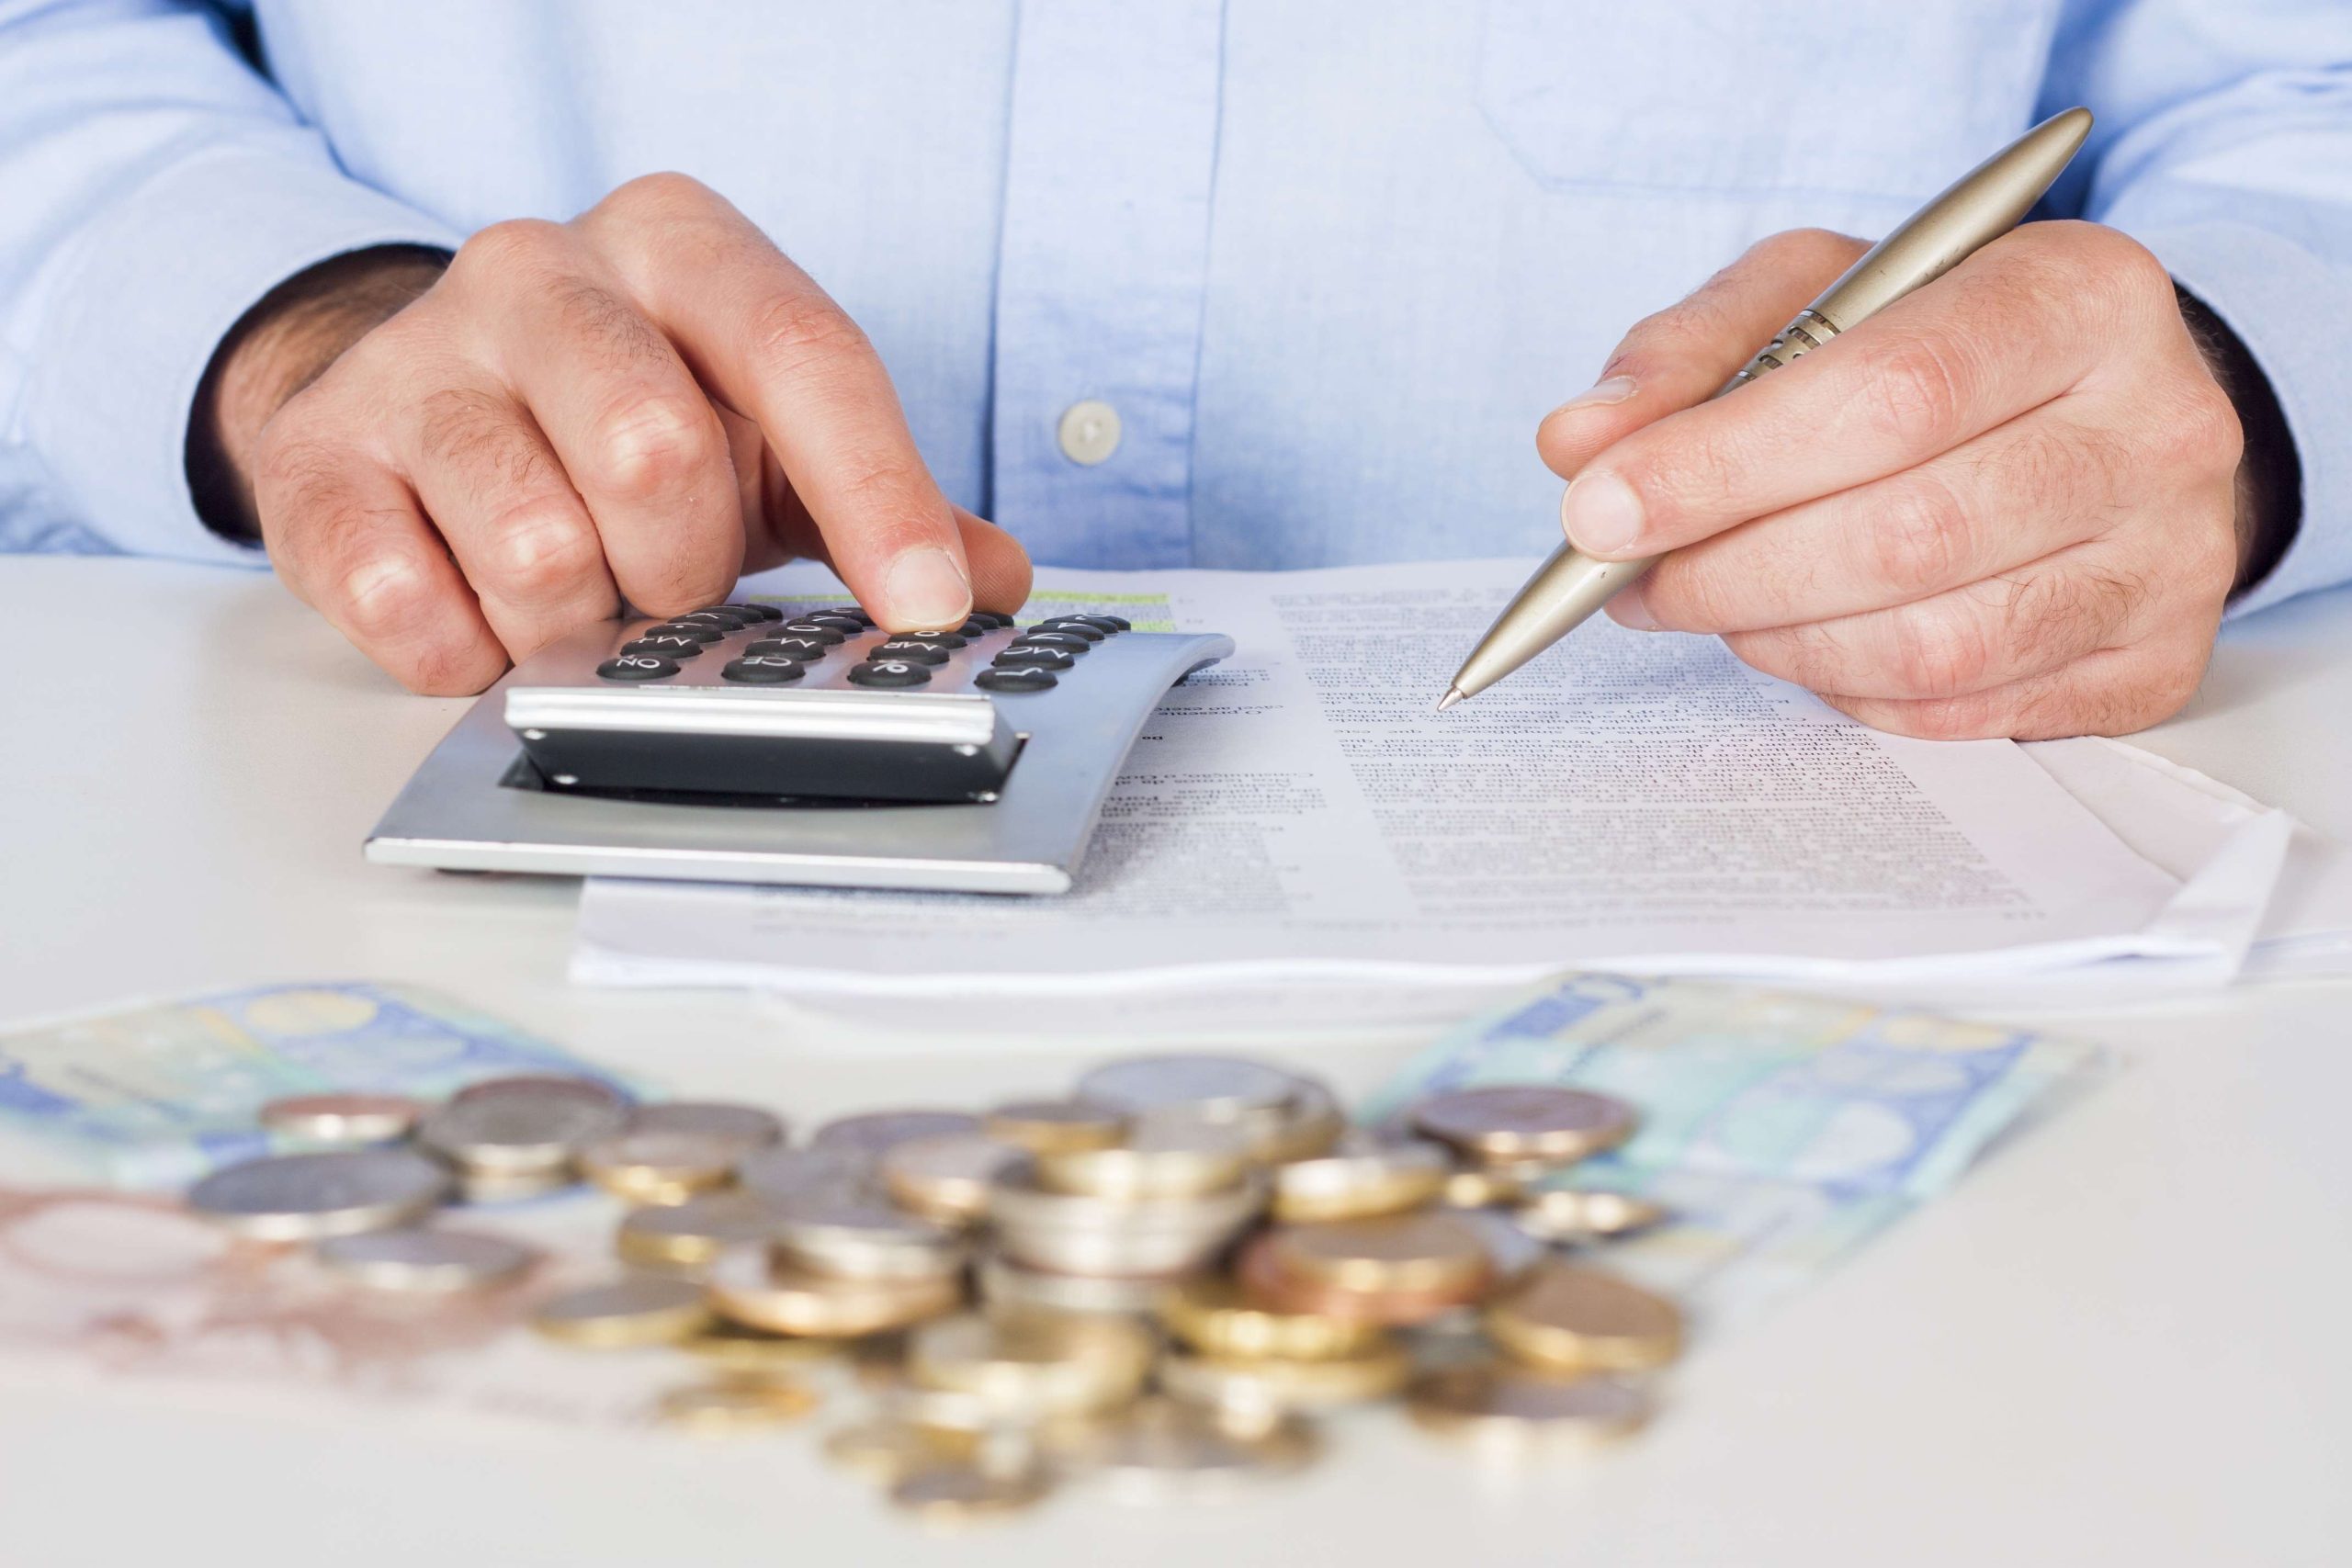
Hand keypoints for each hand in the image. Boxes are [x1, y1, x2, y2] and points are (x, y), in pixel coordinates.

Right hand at [207, 174, 1030, 693]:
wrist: (409, 399)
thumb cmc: (613, 417)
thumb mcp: (761, 437)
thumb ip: (877, 504)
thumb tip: (993, 581)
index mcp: (678, 248)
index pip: (804, 355)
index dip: (876, 497)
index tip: (928, 608)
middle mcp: (540, 272)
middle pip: (657, 453)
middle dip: (685, 568)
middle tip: (671, 584)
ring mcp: (418, 360)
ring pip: (534, 544)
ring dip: (579, 619)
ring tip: (576, 593)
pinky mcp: (323, 459)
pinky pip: (409, 604)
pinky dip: (469, 652)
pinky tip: (481, 617)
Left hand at [1536, 223, 2248, 739]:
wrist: (2105, 412)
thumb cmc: (1943, 346)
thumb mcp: (1818, 296)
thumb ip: (1691, 353)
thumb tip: (1581, 442)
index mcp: (2078, 293)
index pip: (1893, 394)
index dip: (1726, 466)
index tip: (1602, 510)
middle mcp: (2157, 424)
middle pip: (1908, 531)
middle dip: (1730, 568)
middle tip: (1633, 578)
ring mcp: (2172, 558)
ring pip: (1934, 642)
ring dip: (1779, 638)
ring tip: (1713, 602)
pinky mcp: (2153, 664)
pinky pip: (1960, 711)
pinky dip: (1846, 687)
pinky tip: (1805, 638)